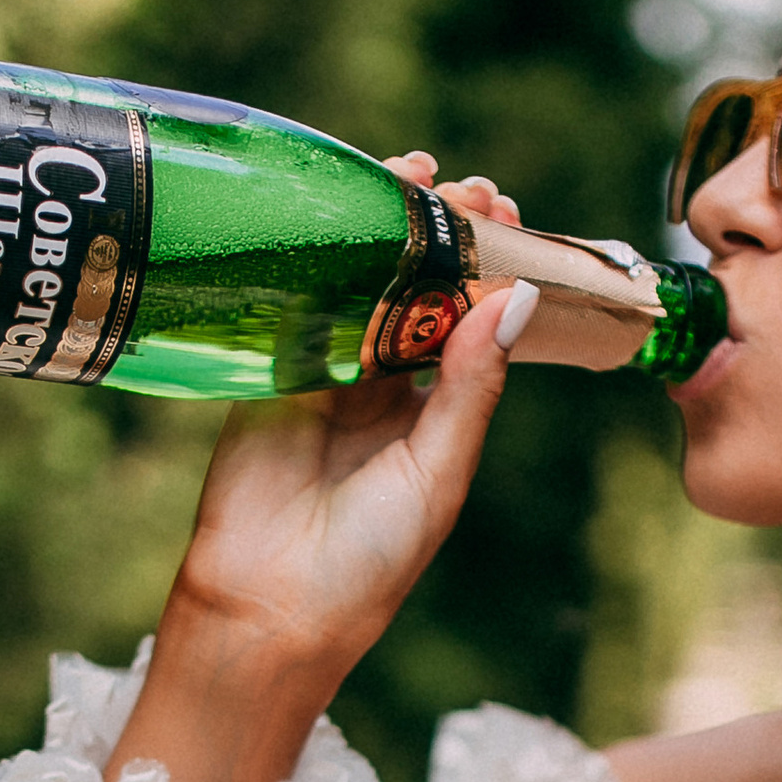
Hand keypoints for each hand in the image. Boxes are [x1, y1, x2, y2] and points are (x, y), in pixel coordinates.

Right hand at [105, 153, 525, 781]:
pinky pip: (300, 302)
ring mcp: (325, 377)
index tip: (514, 219)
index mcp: (437, 417)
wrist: (267, 607)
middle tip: (470, 189)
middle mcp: (384, 390)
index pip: (470, 325)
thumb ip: (467, 387)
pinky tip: (343, 212)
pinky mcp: (270, 373)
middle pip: (419, 292)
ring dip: (386, 231)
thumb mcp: (436, 472)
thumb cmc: (369, 561)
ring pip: (362, 286)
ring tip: (413, 174)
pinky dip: (322, 256)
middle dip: (444, 235)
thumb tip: (513, 299)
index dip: (490, 271)